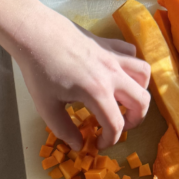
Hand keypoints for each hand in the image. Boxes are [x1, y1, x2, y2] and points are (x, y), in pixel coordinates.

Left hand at [9, 0, 150, 150]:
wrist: (35, 33)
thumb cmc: (38, 70)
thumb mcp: (47, 107)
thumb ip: (64, 129)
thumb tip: (78, 145)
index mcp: (97, 93)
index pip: (116, 124)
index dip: (110, 140)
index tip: (98, 143)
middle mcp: (112, 74)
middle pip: (141, 102)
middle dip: (135, 120)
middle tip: (120, 126)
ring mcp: (113, 56)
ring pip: (144, 74)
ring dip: (139, 91)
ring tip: (125, 99)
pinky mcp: (108, 43)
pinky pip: (132, 54)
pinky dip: (131, 66)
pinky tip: (118, 74)